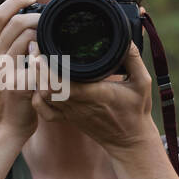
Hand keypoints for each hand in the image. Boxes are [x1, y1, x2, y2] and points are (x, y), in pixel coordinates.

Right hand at [0, 0, 41, 141]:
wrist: (5, 128)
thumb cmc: (11, 98)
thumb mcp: (5, 69)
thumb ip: (14, 49)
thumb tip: (32, 29)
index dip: (15, 0)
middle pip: (14, 22)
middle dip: (36, 16)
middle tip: (51, 20)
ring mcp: (4, 71)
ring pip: (24, 38)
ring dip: (43, 33)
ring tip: (54, 38)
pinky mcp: (17, 85)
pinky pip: (35, 61)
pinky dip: (47, 55)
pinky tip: (57, 57)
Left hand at [29, 39, 158, 156]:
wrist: (129, 141)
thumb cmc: (136, 111)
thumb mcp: (143, 82)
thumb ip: (133, 58)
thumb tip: (125, 38)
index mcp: (92, 94)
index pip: (59, 82)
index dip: (46, 66)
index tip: (43, 47)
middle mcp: (77, 104)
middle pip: (44, 87)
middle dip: (36, 67)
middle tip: (36, 48)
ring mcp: (69, 112)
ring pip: (41, 97)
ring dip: (35, 79)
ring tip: (36, 60)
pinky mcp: (67, 118)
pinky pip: (44, 110)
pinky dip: (37, 97)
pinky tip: (39, 84)